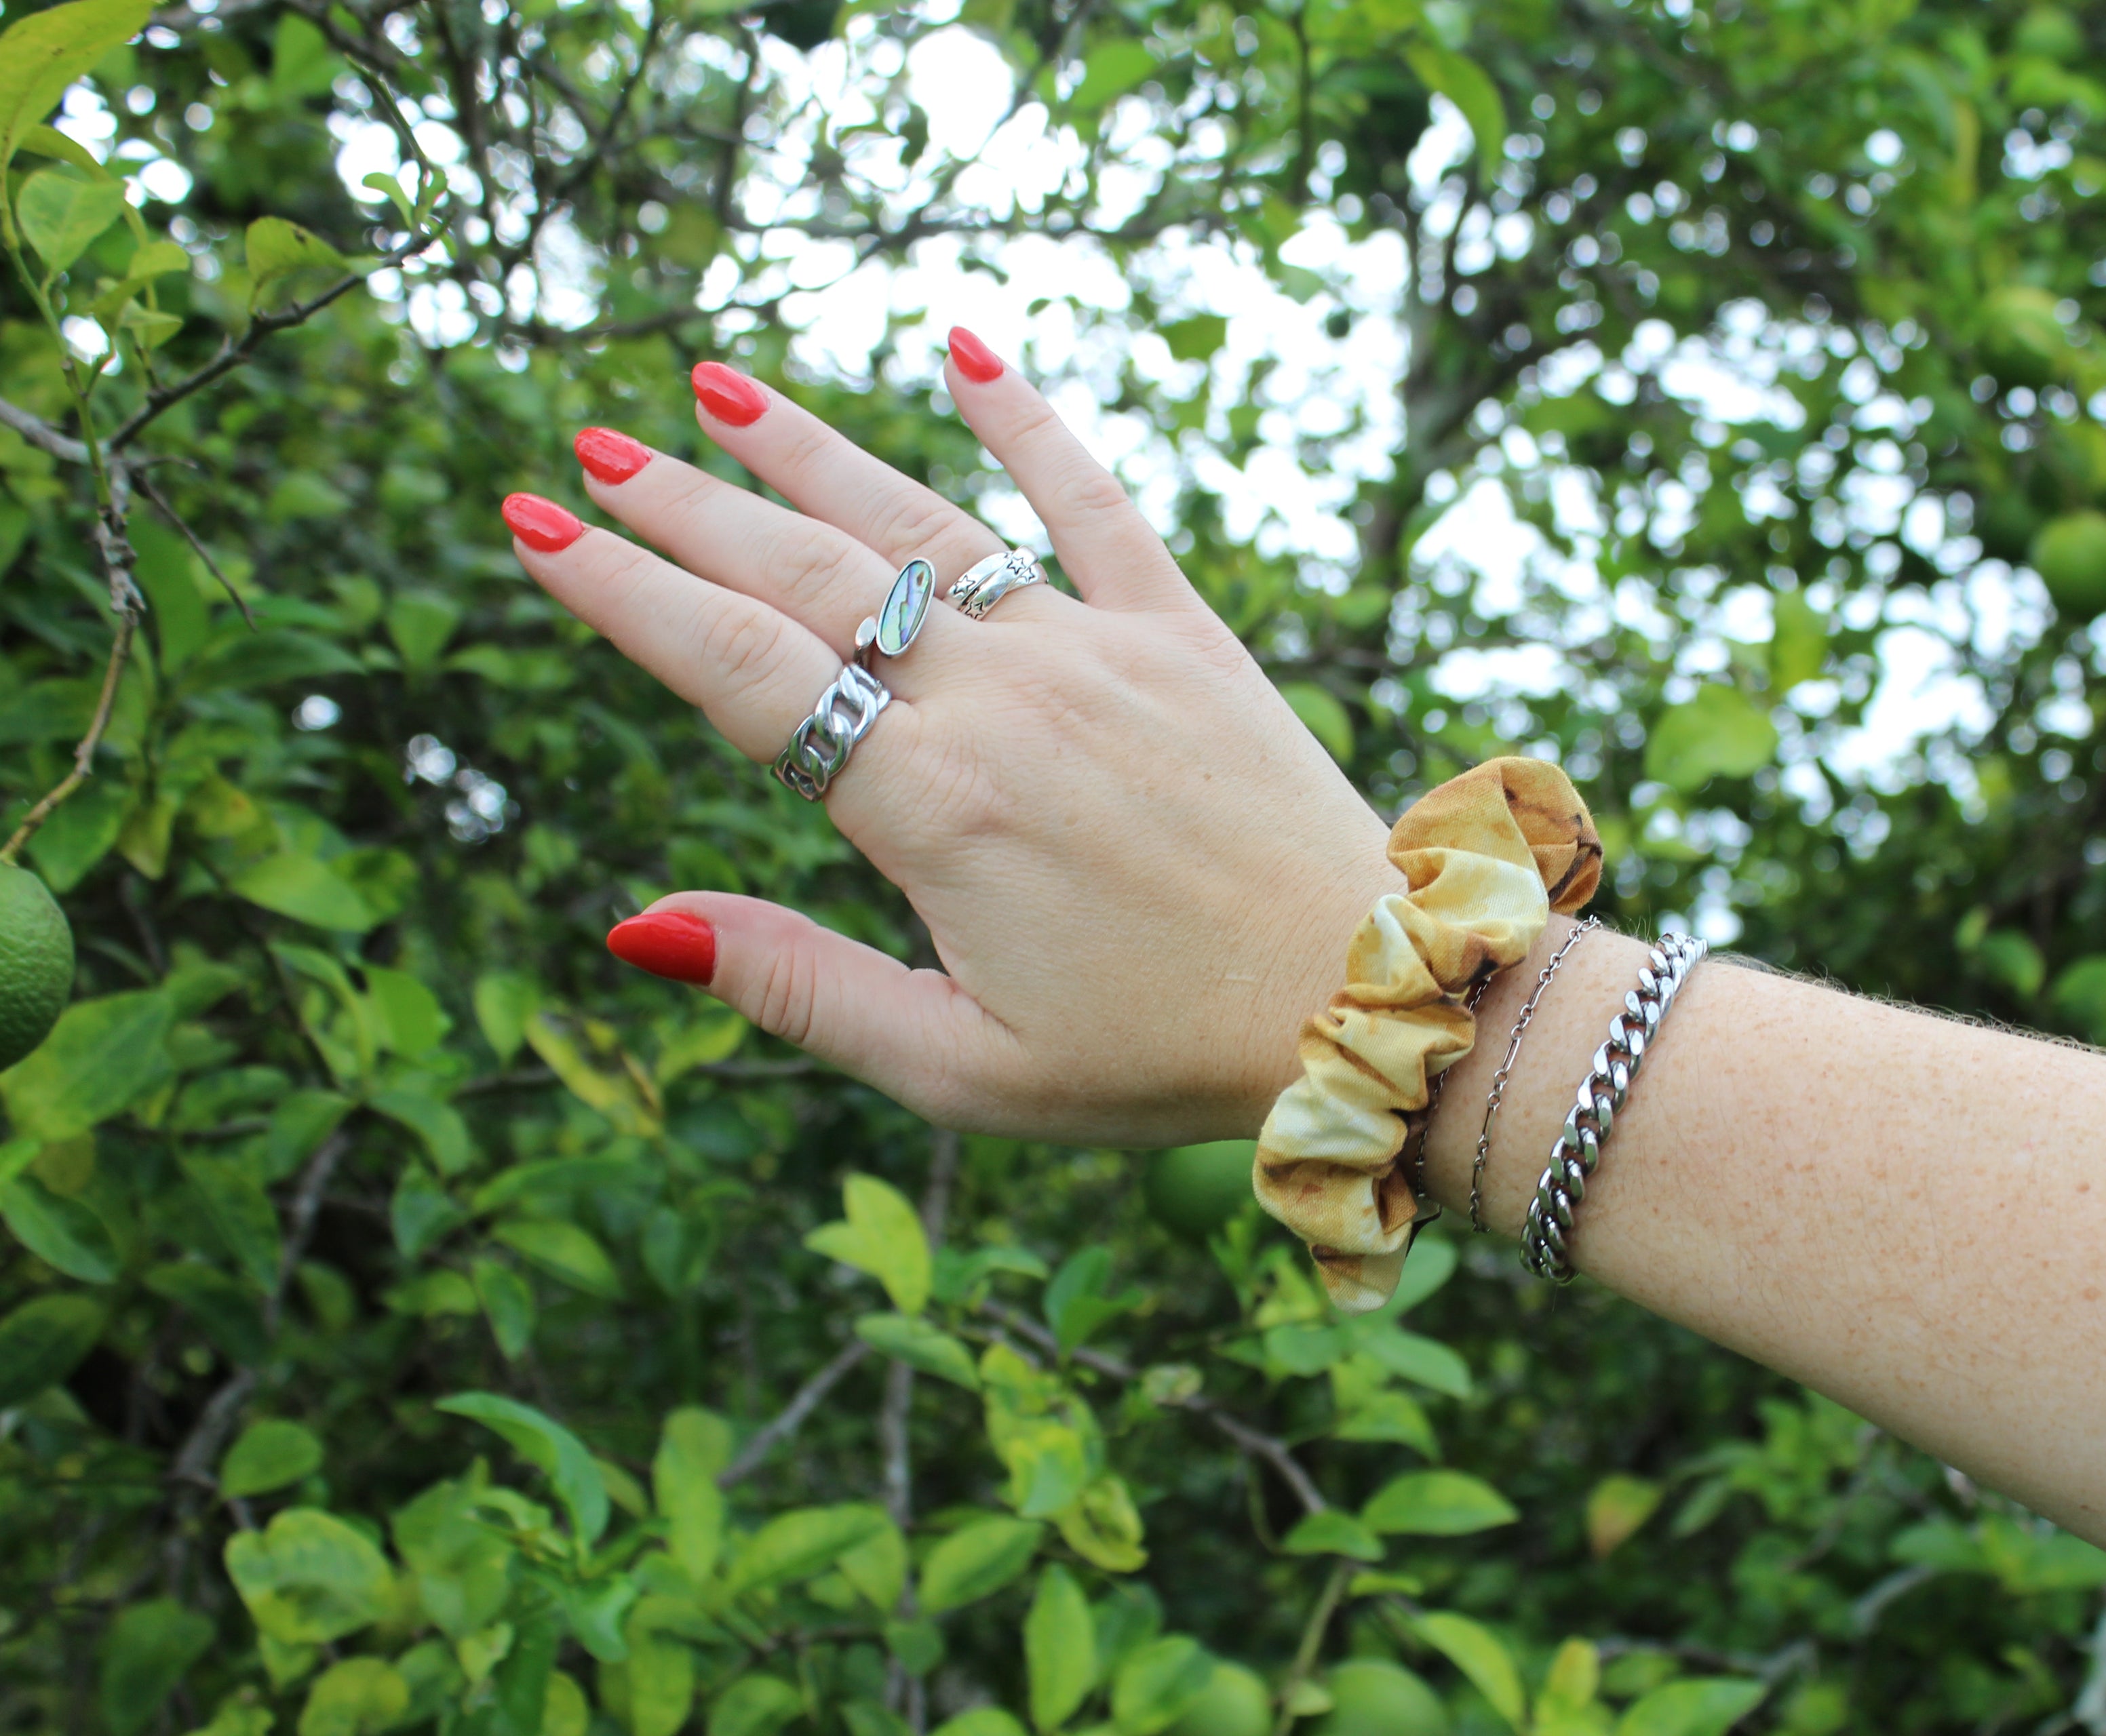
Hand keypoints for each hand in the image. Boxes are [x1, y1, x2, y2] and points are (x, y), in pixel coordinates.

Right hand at [503, 331, 1398, 1145]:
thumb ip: (795, 986)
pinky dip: (1030, 422)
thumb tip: (633, 929)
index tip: (537, 526)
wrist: (1370, 1000)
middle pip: (811, 581)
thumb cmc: (1161, 1055)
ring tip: (718, 388)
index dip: (627, 594)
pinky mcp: (1186, 635)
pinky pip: (1095, 503)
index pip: (741, 672)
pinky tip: (967, 347)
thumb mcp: (960, 1066)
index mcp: (934, 807)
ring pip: (926, 527)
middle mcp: (1006, 701)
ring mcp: (1099, 651)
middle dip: (688, 510)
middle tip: (591, 446)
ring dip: (814, 453)